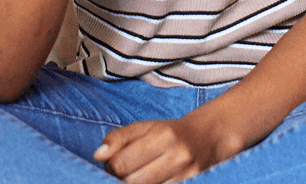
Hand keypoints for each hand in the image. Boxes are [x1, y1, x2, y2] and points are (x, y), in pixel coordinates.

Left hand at [95, 116, 240, 183]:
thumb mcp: (143, 127)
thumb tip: (98, 155)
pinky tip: (149, 179)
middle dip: (120, 178)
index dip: (110, 165)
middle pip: (131, 181)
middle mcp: (176, 156)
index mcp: (162, 136)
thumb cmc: (169, 132)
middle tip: (125, 169)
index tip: (113, 161)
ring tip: (137, 174)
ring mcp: (185, 175)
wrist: (207, 139)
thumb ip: (118, 138)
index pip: (121, 163)